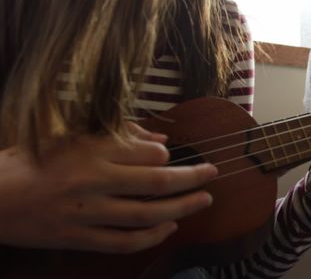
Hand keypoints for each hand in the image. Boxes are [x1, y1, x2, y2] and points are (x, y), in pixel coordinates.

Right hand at [0, 123, 217, 252]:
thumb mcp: (69, 136)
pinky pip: (124, 242)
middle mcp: (92, 182)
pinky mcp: (78, 239)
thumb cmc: (30, 160)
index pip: (147, 152)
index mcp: (90, 151)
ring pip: (147, 215)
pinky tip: (169, 228)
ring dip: (182, 208)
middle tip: (213, 174)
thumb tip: (160, 140)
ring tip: (203, 201)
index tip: (176, 155)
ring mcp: (86, 214)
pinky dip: (151, 238)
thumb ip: (117, 135)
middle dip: (192, 178)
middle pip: (157, 182)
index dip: (169, 155)